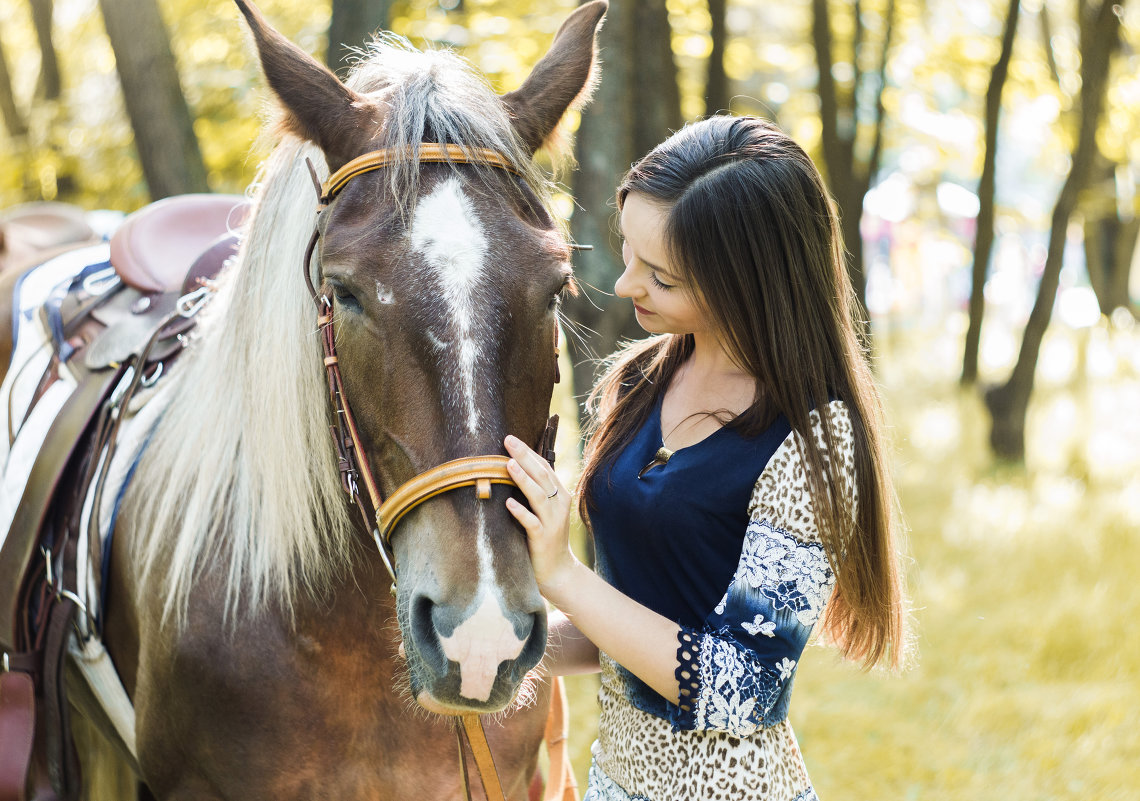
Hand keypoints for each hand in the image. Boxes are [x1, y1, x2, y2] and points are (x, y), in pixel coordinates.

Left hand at [503, 434, 579, 595]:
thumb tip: (516, 466)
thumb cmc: (546, 537)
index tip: (511, 438)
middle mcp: (558, 505)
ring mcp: (552, 521)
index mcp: (559, 495)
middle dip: (525, 457)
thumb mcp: (546, 511)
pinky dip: (520, 512)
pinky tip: (508, 503)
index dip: (529, 452)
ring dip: (523, 479)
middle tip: (508, 441)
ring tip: (509, 465)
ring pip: (538, 496)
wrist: (558, 571)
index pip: (545, 467)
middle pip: (542, 476)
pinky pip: (532, 522)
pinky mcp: (543, 538)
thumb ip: (537, 491)